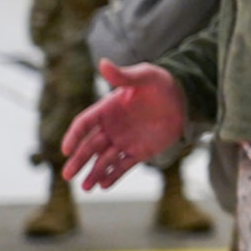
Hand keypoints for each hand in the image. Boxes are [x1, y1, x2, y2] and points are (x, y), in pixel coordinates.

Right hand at [61, 60, 187, 190]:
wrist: (185, 98)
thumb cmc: (162, 83)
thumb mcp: (145, 76)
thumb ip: (124, 75)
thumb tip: (103, 62)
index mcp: (107, 109)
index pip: (84, 124)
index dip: (74, 136)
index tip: (66, 149)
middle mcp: (112, 127)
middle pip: (89, 146)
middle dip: (78, 161)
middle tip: (67, 175)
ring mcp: (124, 140)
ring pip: (104, 160)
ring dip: (94, 173)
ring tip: (85, 187)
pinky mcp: (140, 151)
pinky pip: (123, 165)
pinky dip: (114, 175)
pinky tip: (104, 186)